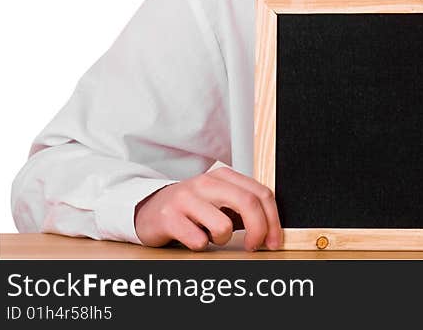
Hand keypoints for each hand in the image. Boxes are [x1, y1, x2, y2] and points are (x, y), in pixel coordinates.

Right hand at [134, 167, 281, 250]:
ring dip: (222, 239)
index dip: (273, 220)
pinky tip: (192, 237)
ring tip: (210, 236)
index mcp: (224, 176)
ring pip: (224, 226)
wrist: (148, 209)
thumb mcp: (220, 201)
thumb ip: (245, 208)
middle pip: (248, 203)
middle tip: (255, 246)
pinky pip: (198, 240)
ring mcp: (186, 198)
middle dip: (259, 230)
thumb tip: (272, 229)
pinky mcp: (168, 217)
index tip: (274, 240)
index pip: (261, 193)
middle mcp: (206, 183)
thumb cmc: (191, 209)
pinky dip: (200, 245)